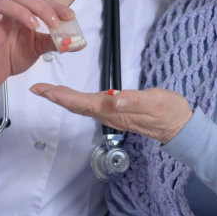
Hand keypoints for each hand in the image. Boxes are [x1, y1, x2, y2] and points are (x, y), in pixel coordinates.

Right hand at [0, 0, 73, 90]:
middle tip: (54, 22)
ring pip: (4, 3)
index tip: (69, 16)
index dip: (56, 6)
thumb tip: (78, 43)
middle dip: (42, 7)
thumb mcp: (39, 48)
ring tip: (34, 25)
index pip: (41, 1)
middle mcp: (10, 13)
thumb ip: (56, 42)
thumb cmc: (14, 56)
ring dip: (21, 11)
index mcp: (25, 13)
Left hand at [30, 84, 193, 144]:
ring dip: (64, 98)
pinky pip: (91, 106)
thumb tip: (115, 100)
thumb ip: (135, 101)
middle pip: (77, 106)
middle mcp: (109, 114)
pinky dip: (77, 99)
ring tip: (49, 91)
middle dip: (56, 97)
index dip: (62, 97)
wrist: (179, 126)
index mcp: (114, 110)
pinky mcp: (117, 111)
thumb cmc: (168, 112)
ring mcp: (112, 114)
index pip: (82, 103)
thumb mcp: (155, 102)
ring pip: (82, 106)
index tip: (44, 91)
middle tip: (37, 89)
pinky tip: (73, 96)